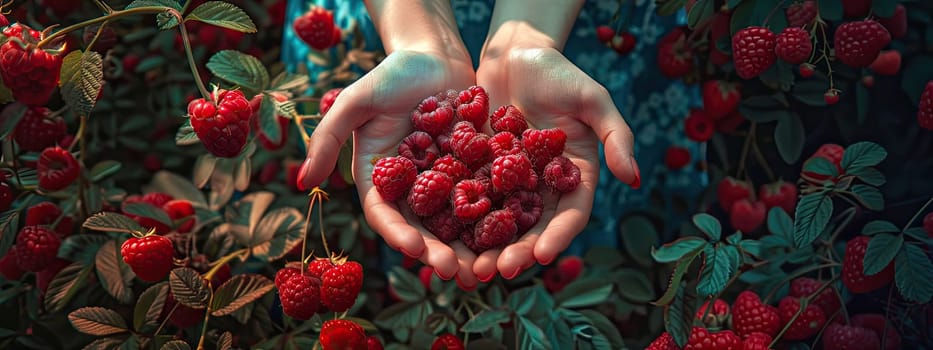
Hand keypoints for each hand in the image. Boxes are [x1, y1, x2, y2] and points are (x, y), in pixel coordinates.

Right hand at [297, 49, 481, 287]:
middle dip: (438, 252)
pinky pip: (486, 200)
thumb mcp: (356, 101)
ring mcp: (443, 184)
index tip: (415, 249)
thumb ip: (328, 138)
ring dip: (469, 247)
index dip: (398, 234)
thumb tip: (302, 182)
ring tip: (485, 266)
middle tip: (456, 270)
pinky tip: (512, 234)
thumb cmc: (392, 74)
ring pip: (455, 223)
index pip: (385, 215)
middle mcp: (410, 189)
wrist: (436, 56)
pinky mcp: (473, 173)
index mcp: (379, 179)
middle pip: (423, 228)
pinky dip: (496, 219)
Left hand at [473, 47, 639, 280]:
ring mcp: (513, 181)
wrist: (514, 53)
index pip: (570, 214)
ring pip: (502, 222)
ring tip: (473, 267)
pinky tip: (447, 237)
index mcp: (576, 175)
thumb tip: (633, 178)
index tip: (541, 256)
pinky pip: (472, 200)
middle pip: (534, 227)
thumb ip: (616, 136)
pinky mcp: (482, 171)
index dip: (557, 236)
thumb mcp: (593, 98)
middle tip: (500, 271)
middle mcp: (545, 185)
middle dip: (518, 251)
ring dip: (489, 247)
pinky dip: (462, 221)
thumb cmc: (559, 71)